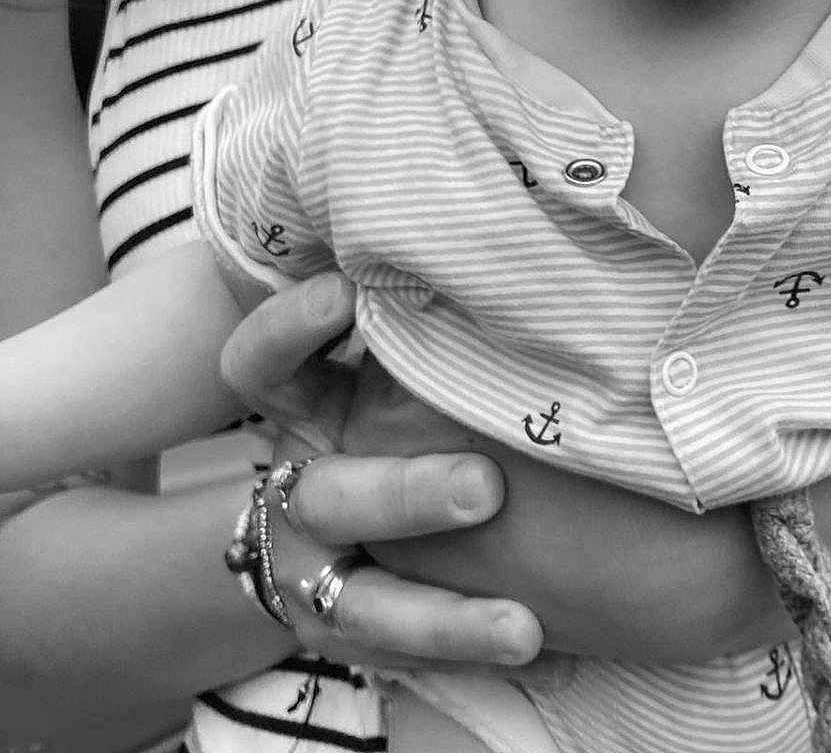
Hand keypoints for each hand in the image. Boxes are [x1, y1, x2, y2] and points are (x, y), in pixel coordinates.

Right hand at [221, 276, 547, 671]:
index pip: (261, 368)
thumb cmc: (384, 400)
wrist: (309, 524)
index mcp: (302, 414)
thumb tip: (493, 211)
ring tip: (522, 625)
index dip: (288, 332)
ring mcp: (321, 572)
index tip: (344, 292)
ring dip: (443, 615)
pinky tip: (539, 642)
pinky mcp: (356, 627)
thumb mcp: (379, 355)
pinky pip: (407, 651)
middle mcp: (302, 493)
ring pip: (366, 604)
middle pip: (329, 497)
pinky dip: (467, 649)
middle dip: (403, 494)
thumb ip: (412, 309)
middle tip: (484, 487)